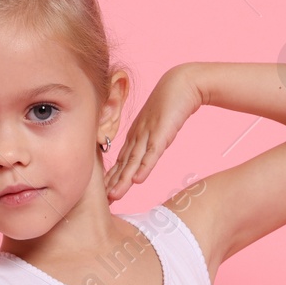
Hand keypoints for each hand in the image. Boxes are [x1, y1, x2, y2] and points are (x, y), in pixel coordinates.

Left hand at [105, 65, 203, 201]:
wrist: (182, 83)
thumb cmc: (171, 103)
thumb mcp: (156, 124)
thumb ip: (151, 139)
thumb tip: (147, 153)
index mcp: (135, 135)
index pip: (121, 160)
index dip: (112, 178)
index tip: (104, 194)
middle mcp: (138, 136)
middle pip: (123, 164)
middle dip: (112, 183)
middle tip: (102, 201)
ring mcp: (148, 134)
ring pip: (134, 161)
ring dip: (123, 180)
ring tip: (114, 196)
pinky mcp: (162, 132)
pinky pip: (152, 152)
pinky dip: (145, 166)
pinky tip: (138, 180)